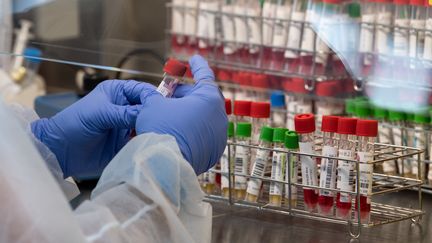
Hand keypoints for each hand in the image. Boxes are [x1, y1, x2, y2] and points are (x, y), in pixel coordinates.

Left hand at [31, 80, 154, 177]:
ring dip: (152, 129)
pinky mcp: (126, 142)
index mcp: (117, 93)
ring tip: (157, 134)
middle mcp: (124, 108)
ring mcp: (126, 125)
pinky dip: (147, 142)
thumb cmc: (74, 124)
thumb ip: (125, 114)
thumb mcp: (99, 114)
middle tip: (162, 123)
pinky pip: (142, 140)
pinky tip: (150, 144)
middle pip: (148, 108)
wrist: (61, 151)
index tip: (161, 107)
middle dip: (154, 114)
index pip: (142, 90)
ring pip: (147, 124)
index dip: (152, 97)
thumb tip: (148, 114)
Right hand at [136, 55, 227, 173]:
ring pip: (202, 117)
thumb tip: (153, 96)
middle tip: (169, 94)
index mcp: (209, 98)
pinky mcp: (214, 150)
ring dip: (187, 113)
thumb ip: (156, 95)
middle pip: (202, 98)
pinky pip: (203, 134)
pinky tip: (176, 131)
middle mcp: (219, 115)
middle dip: (185, 94)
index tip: (194, 58)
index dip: (197, 65)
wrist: (165, 164)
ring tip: (169, 114)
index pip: (204, 75)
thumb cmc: (161, 129)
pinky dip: (192, 129)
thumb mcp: (153, 104)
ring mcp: (219, 134)